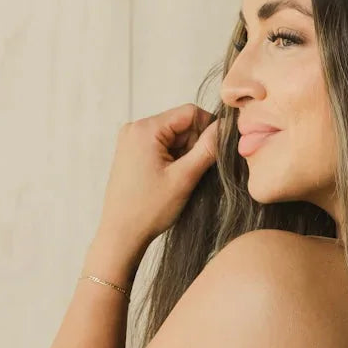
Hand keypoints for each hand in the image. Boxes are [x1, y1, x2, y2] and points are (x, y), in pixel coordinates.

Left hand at [94, 103, 220, 248]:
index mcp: (145, 129)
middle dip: (194, 145)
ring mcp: (131, 140)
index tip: (217, 153)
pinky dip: (172, 160)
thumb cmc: (148, 210)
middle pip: (180, 124)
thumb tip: (226, 127)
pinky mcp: (131, 153)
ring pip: (172, 137)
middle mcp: (135, 128)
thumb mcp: (184, 178)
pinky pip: (161, 147)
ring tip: (181, 181)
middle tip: (195, 174)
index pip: (189, 112)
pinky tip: (170, 181)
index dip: (209, 129)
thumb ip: (207, 149)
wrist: (120, 234)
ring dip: (184, 155)